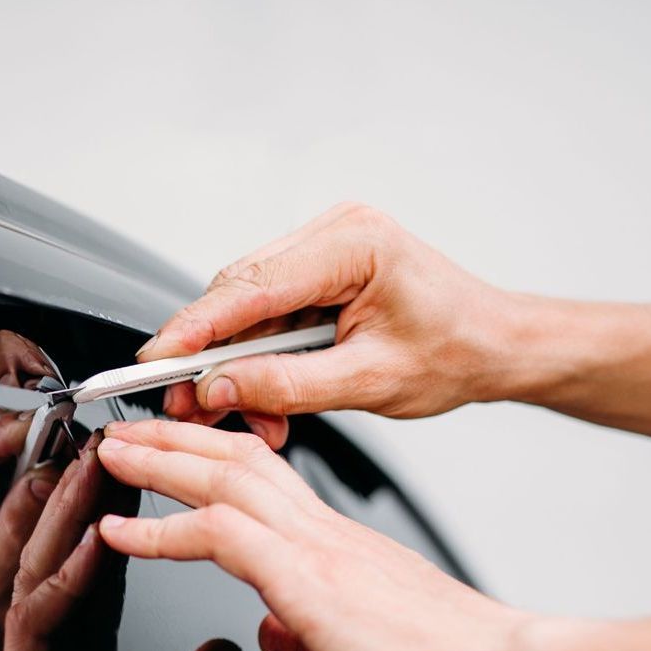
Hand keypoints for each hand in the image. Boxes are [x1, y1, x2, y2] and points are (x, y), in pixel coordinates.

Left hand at [95, 419, 527, 650]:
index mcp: (339, 544)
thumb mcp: (362, 647)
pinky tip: (119, 534)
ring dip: (157, 464)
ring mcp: (318, 549)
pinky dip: (161, 531)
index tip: (168, 453)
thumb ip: (311, 636)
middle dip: (173, 441)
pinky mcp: (310, 580)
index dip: (208, 460)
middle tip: (123, 430)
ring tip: (106, 454)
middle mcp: (325, 533)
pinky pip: (220, 537)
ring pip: (223, 480)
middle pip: (237, 461)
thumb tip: (273, 635)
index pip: (263, 480)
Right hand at [146, 203, 513, 448]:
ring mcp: (325, 249)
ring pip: (247, 310)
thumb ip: (288, 385)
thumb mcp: (368, 382)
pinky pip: (268, 316)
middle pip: (238, 294)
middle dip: (209, 356)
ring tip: (244, 416)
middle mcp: (335, 233)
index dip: (196, 327)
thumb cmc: (454, 353)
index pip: (252, 286)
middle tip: (189, 407)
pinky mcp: (320, 272)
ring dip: (236, 366)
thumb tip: (220, 388)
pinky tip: (265, 398)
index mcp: (355, 245)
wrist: (494, 344)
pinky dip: (258, 360)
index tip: (156, 359)